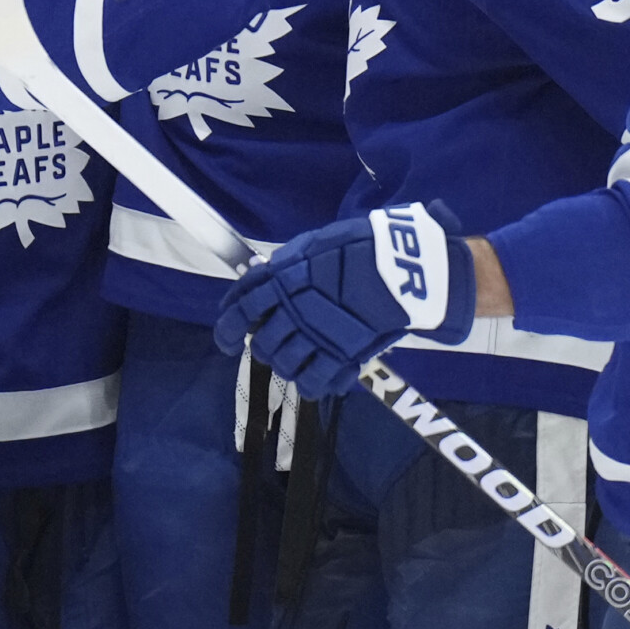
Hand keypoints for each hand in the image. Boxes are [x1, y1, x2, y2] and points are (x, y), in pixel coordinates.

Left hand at [213, 201, 475, 397]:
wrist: (403, 265)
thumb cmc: (360, 247)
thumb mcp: (314, 245)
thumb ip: (286, 265)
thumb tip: (261, 275)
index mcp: (283, 278)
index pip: (240, 307)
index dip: (228, 328)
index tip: (227, 340)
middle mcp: (293, 309)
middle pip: (263, 343)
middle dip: (264, 347)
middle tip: (273, 346)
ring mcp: (315, 335)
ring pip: (283, 365)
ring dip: (285, 366)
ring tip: (296, 362)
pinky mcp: (340, 355)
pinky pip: (312, 382)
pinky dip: (310, 383)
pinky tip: (316, 378)